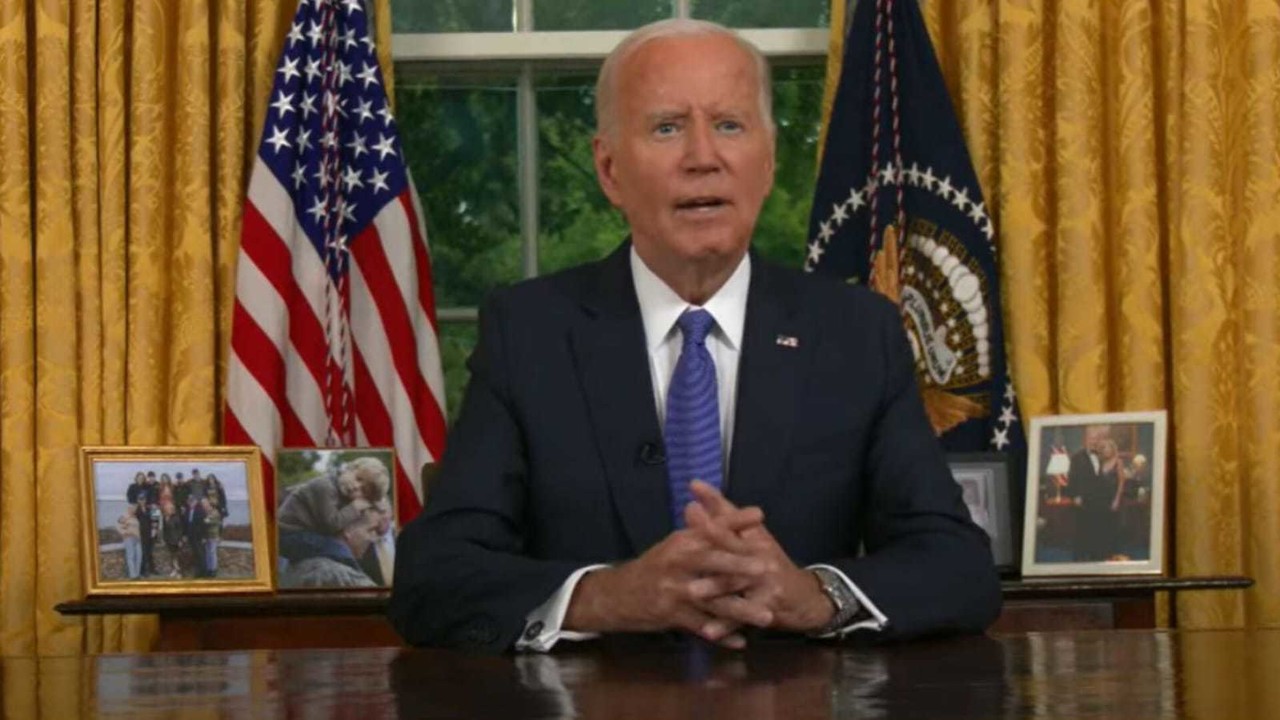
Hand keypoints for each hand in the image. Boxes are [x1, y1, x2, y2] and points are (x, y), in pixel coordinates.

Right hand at [564, 501, 771, 647]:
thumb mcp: (675, 545)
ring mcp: (674, 591)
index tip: (760, 515)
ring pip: (713, 601)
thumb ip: (700, 532)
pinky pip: (702, 626)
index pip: (711, 528)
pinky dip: (722, 635)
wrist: (618, 594)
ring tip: (767, 616)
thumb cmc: (655, 566)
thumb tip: (721, 511)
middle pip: (713, 562)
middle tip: (768, 568)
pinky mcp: (671, 615)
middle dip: (741, 566)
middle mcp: (678, 563)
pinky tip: (741, 642)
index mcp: (681, 542)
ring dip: (741, 610)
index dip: (735, 521)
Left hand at [687, 481, 834, 633]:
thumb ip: (723, 511)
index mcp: (754, 538)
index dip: (710, 517)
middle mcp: (760, 558)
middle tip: (682, 549)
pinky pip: (742, 617)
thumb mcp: (752, 535)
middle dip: (709, 549)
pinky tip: (708, 632)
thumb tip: (695, 485)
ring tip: (692, 592)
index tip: (689, 509)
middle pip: (733, 551)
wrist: (806, 597)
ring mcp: (765, 584)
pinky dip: (725, 625)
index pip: (731, 524)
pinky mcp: (768, 608)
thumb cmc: (772, 564)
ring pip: (736, 585)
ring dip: (714, 589)